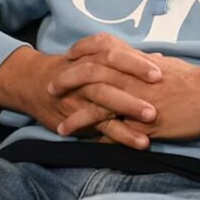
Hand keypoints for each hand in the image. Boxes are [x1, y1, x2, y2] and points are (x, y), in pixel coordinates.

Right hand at [0, 42, 161, 148]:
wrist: (36, 83)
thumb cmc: (75, 68)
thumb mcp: (96, 56)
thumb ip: (127, 58)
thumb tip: (160, 59)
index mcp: (95, 57)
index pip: (117, 56)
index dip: (137, 62)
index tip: (162, 69)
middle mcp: (86, 76)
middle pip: (110, 79)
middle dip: (133, 90)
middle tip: (157, 100)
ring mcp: (81, 97)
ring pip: (103, 104)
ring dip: (126, 114)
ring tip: (149, 126)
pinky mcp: (77, 118)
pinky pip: (97, 128)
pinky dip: (117, 136)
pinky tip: (137, 143)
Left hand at [50, 34, 199, 142]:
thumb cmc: (196, 81)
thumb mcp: (170, 65)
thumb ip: (153, 63)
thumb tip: (149, 59)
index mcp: (138, 60)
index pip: (103, 47)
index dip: (82, 49)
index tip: (70, 54)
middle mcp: (133, 76)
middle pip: (91, 71)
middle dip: (68, 78)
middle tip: (52, 85)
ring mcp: (136, 98)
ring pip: (96, 100)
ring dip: (74, 112)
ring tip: (59, 124)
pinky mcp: (142, 120)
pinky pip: (113, 127)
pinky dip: (96, 135)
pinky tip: (86, 144)